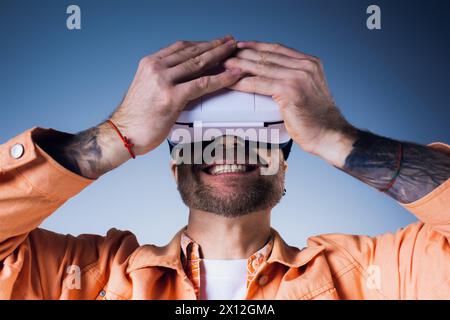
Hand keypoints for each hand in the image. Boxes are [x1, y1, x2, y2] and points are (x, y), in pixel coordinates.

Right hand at [35, 36, 242, 178]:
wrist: (123, 134)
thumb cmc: (135, 117)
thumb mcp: (147, 89)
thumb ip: (163, 80)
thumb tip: (183, 80)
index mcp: (149, 63)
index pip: (181, 47)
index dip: (201, 43)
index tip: (214, 42)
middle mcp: (156, 67)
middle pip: (192, 51)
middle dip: (215, 45)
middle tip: (231, 42)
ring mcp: (163, 81)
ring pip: (199, 63)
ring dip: (221, 55)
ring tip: (235, 52)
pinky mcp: (171, 97)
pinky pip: (202, 85)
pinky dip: (221, 79)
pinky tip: (233, 75)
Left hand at [224, 41, 355, 166]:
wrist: (329, 134)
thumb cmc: (317, 118)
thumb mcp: (308, 90)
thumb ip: (294, 79)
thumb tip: (272, 77)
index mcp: (309, 63)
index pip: (277, 49)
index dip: (256, 46)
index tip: (240, 45)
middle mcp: (305, 66)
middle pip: (266, 55)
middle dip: (243, 54)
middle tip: (225, 55)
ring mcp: (298, 77)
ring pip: (261, 67)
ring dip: (239, 66)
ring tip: (223, 66)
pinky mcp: (290, 91)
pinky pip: (259, 84)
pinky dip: (242, 83)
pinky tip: (231, 83)